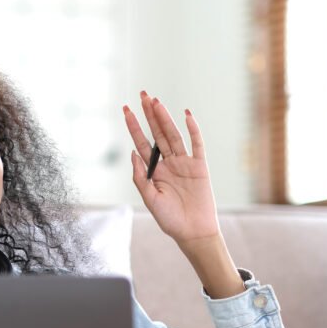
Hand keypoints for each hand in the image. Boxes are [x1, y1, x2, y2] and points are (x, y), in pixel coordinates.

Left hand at [123, 92, 220, 246]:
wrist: (193, 232)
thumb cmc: (170, 220)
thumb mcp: (150, 199)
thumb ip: (140, 177)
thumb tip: (132, 153)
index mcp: (154, 170)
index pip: (141, 142)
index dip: (134, 126)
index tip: (126, 109)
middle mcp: (168, 163)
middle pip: (157, 133)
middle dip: (149, 114)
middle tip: (143, 94)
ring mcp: (184, 163)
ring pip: (173, 135)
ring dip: (165, 118)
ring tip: (157, 102)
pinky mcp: (200, 166)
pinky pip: (196, 145)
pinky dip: (193, 130)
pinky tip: (186, 115)